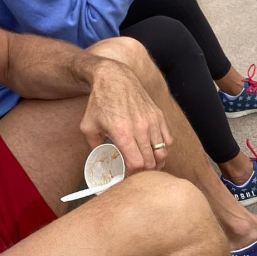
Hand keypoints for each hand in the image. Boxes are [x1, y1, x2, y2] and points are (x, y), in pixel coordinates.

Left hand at [79, 58, 172, 173]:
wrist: (114, 78)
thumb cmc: (100, 102)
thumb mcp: (88, 126)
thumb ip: (94, 147)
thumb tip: (100, 161)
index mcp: (122, 133)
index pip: (137, 164)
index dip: (133, 175)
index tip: (127, 177)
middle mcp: (140, 128)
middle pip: (151, 162)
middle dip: (145, 172)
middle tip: (137, 174)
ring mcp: (152, 121)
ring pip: (163, 153)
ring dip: (156, 163)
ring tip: (148, 166)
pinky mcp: (159, 116)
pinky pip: (168, 140)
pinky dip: (163, 149)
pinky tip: (154, 151)